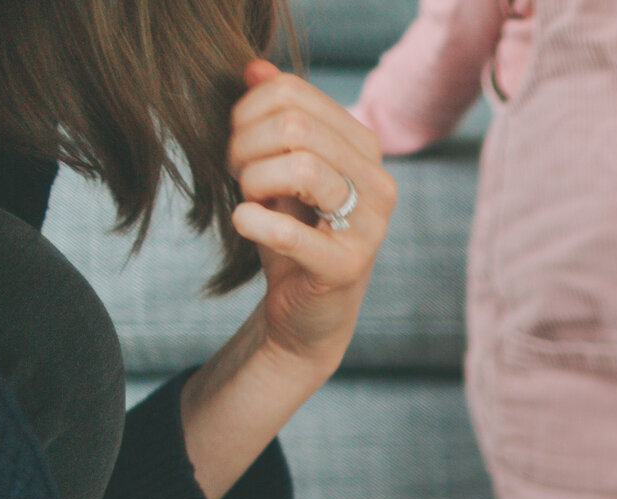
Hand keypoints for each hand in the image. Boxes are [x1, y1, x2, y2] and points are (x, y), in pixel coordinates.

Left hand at [228, 60, 396, 373]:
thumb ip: (271, 115)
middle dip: (246, 145)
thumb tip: (256, 68)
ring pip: (300, 166)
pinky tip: (245, 223)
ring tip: (248, 200)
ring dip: (252, 180)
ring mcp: (370, 226)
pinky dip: (254, 223)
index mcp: (365, 148)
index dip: (247, 111)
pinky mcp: (348, 267)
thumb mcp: (277, 166)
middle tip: (238, 175)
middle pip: (295, 125)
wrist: (307, 311)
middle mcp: (379, 182)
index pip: (294, 93)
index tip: (239, 145)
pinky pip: (291, 232)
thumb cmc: (293, 233)